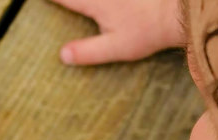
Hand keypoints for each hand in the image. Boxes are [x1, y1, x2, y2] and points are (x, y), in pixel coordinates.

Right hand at [51, 0, 184, 65]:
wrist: (180, 11)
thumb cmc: (149, 31)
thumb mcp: (117, 48)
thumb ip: (88, 52)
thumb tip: (62, 55)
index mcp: (93, 2)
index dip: (49, 0)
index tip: (37, 2)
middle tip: (56, 3)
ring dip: (80, 0)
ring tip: (80, 6)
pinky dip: (104, 1)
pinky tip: (112, 5)